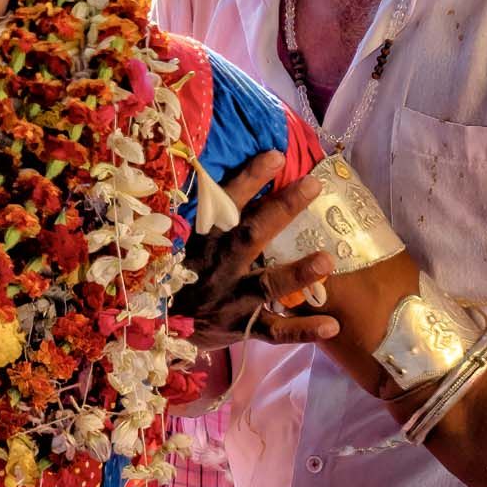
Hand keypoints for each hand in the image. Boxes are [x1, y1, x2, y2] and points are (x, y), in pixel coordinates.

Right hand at [177, 152, 343, 351]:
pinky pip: (273, 330)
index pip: (223, 205)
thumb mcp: (173, 247)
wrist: (153, 330)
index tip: (275, 155)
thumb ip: (198, 221)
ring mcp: (231, 299)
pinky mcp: (240, 327)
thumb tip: (213, 177)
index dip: (248, 180)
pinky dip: (302, 330)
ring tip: (326, 260)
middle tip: (313, 184)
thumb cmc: (167, 281)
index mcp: (201, 243)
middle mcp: (218, 267)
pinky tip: (333, 326)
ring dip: (297, 272)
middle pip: (252, 235)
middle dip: (282, 208)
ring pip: (266, 284)